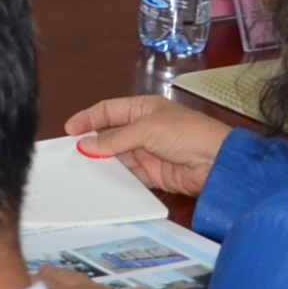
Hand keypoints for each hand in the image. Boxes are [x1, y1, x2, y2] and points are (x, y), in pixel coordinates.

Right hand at [62, 94, 231, 197]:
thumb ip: (116, 138)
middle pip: (110, 134)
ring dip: (101, 161)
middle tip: (71, 152)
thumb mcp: (147, 129)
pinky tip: (101, 179)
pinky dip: (115, 177)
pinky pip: (127, 174)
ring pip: (116, 155)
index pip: (108, 111)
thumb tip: (87, 144)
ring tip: (81, 167)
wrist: (217, 164)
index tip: (70, 130)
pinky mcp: (151, 174)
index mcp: (143, 109)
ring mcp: (146, 152)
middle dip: (92, 142)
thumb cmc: (187, 134)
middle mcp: (143, 129)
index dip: (88, 118)